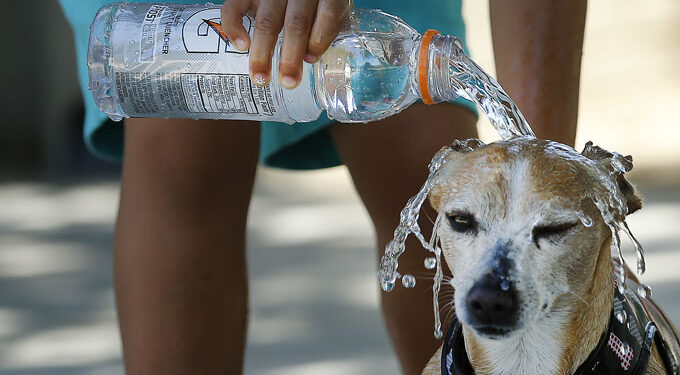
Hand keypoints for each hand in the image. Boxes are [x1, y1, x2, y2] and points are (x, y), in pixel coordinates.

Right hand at [221, 0, 349, 88]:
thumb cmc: (309, 3)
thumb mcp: (322, 8)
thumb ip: (323, 25)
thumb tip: (311, 57)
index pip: (328, 13)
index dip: (321, 38)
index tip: (311, 59)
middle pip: (296, 24)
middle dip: (291, 57)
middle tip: (288, 82)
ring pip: (267, 23)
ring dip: (263, 53)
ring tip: (261, 77)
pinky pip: (234, 7)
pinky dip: (235, 28)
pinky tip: (242, 46)